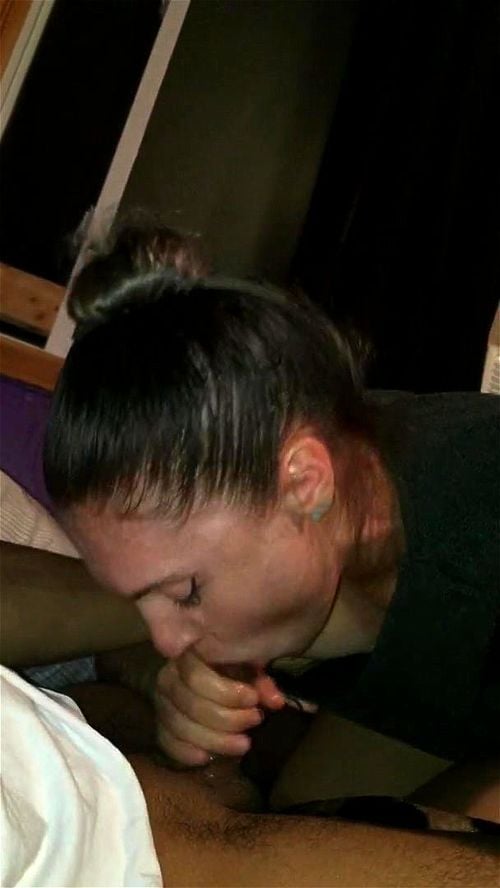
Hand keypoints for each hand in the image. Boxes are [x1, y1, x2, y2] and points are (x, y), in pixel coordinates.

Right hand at [154, 650, 285, 765]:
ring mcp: (163, 702)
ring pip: (179, 726)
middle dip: (226, 719)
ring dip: (214, 739)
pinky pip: (166, 741)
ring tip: (244, 743)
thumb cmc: (240, 660)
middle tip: (256, 719)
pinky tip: (207, 757)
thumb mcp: (253, 662)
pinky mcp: (162, 725)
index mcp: (188, 653)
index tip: (253, 700)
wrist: (230, 662)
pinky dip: (185, 751)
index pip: (196, 677)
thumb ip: (261, 679)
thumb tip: (274, 701)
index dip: (226, 693)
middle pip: (190, 705)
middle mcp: (168, 676)